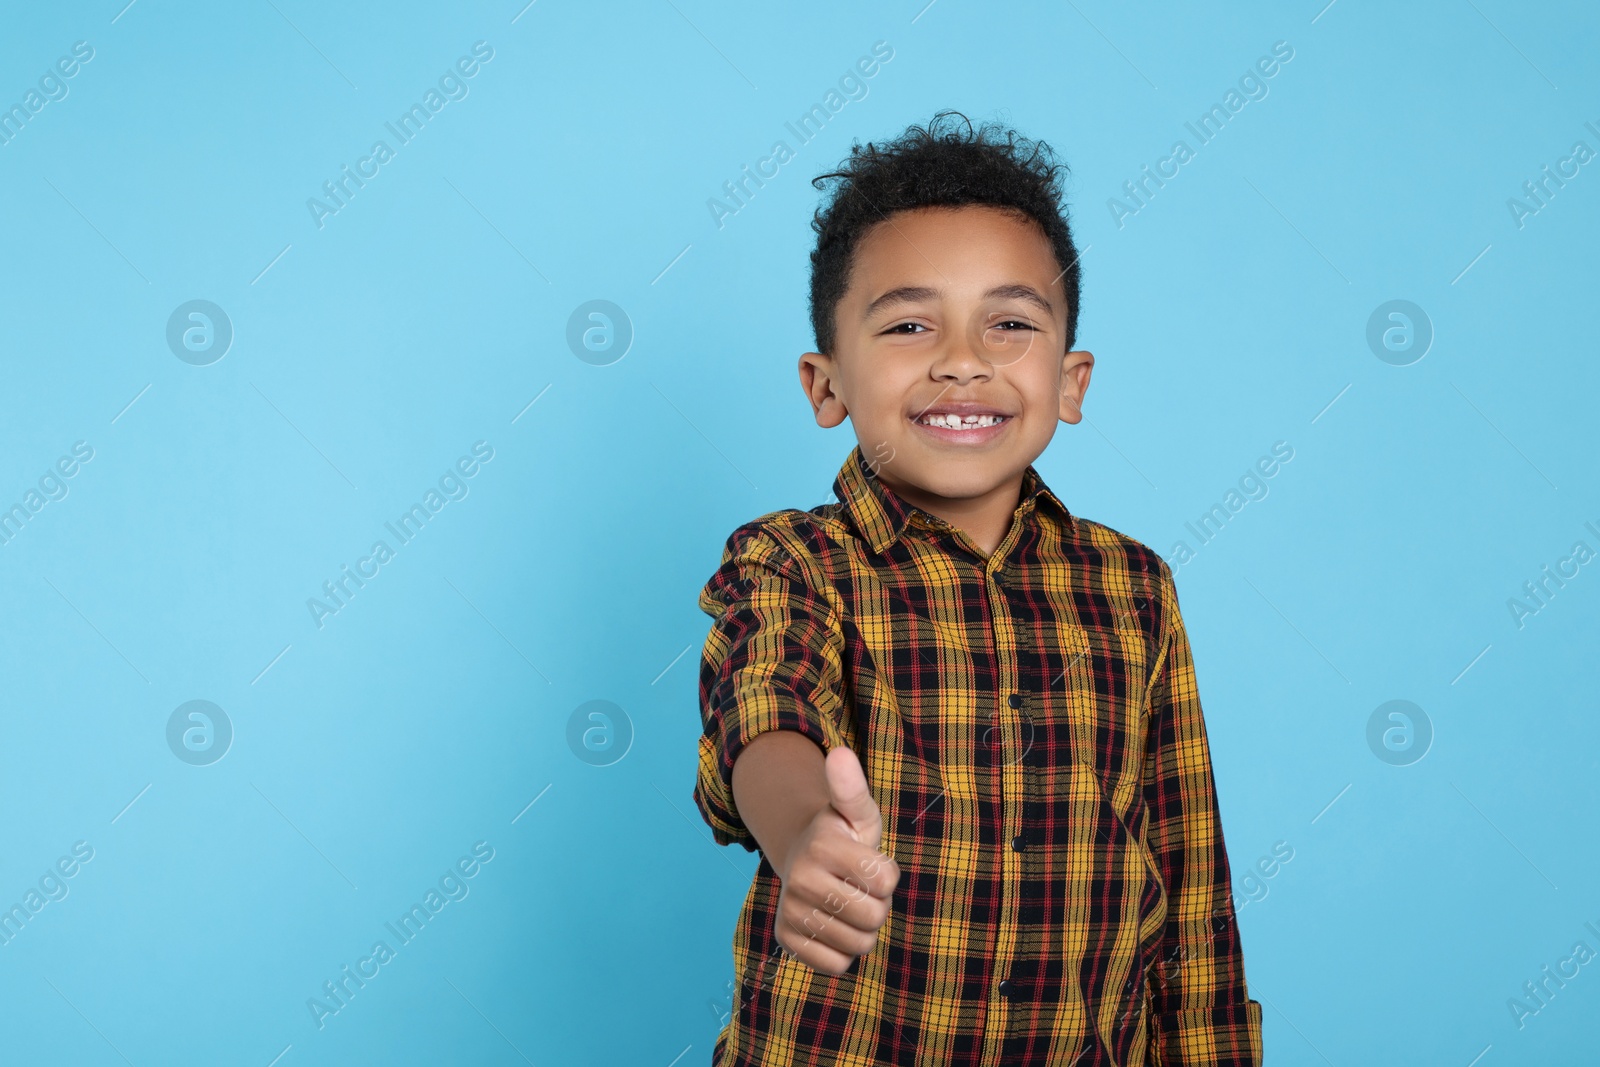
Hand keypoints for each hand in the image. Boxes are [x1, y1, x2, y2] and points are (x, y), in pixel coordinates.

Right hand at [773, 745, 900, 974]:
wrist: (804, 859)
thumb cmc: (844, 837)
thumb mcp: (856, 812)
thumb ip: (853, 788)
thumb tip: (840, 752)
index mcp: (822, 846)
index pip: (886, 882)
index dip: (888, 874)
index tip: (870, 861)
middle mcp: (800, 879)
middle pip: (874, 917)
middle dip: (878, 905)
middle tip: (860, 887)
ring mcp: (790, 911)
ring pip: (858, 945)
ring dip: (862, 929)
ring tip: (847, 904)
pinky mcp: (786, 939)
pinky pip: (837, 965)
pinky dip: (844, 952)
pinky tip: (834, 926)